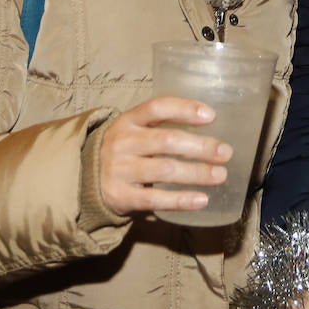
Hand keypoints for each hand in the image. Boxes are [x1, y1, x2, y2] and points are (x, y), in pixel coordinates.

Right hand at [95, 96, 230, 216]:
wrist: (83, 179)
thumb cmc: (123, 150)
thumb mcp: (133, 130)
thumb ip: (160, 126)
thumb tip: (207, 125)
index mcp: (128, 120)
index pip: (157, 108)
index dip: (184, 109)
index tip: (211, 115)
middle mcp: (123, 142)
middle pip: (166, 141)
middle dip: (200, 146)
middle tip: (225, 152)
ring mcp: (120, 169)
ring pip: (164, 170)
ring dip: (196, 173)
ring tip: (220, 175)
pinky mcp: (120, 196)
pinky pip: (154, 198)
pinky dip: (180, 200)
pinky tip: (201, 200)